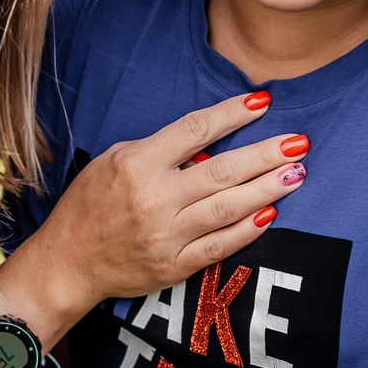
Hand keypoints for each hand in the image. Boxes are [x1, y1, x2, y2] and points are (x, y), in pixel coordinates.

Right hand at [7, 93, 305, 334]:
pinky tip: (271, 213)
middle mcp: (154, 198)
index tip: (263, 102)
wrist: (67, 262)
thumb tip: (207, 140)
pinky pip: (219, 246)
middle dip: (265, 154)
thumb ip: (158, 149)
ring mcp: (165, 235)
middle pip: (221, 170)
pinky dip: (247, 230)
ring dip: (267, 189)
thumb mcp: (113, 161)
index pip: (195, 131)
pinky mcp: (173, 265)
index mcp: (136, 164)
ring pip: (227, 207)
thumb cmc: (89, 204)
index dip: (232, 114)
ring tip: (296, 173)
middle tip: (299, 142)